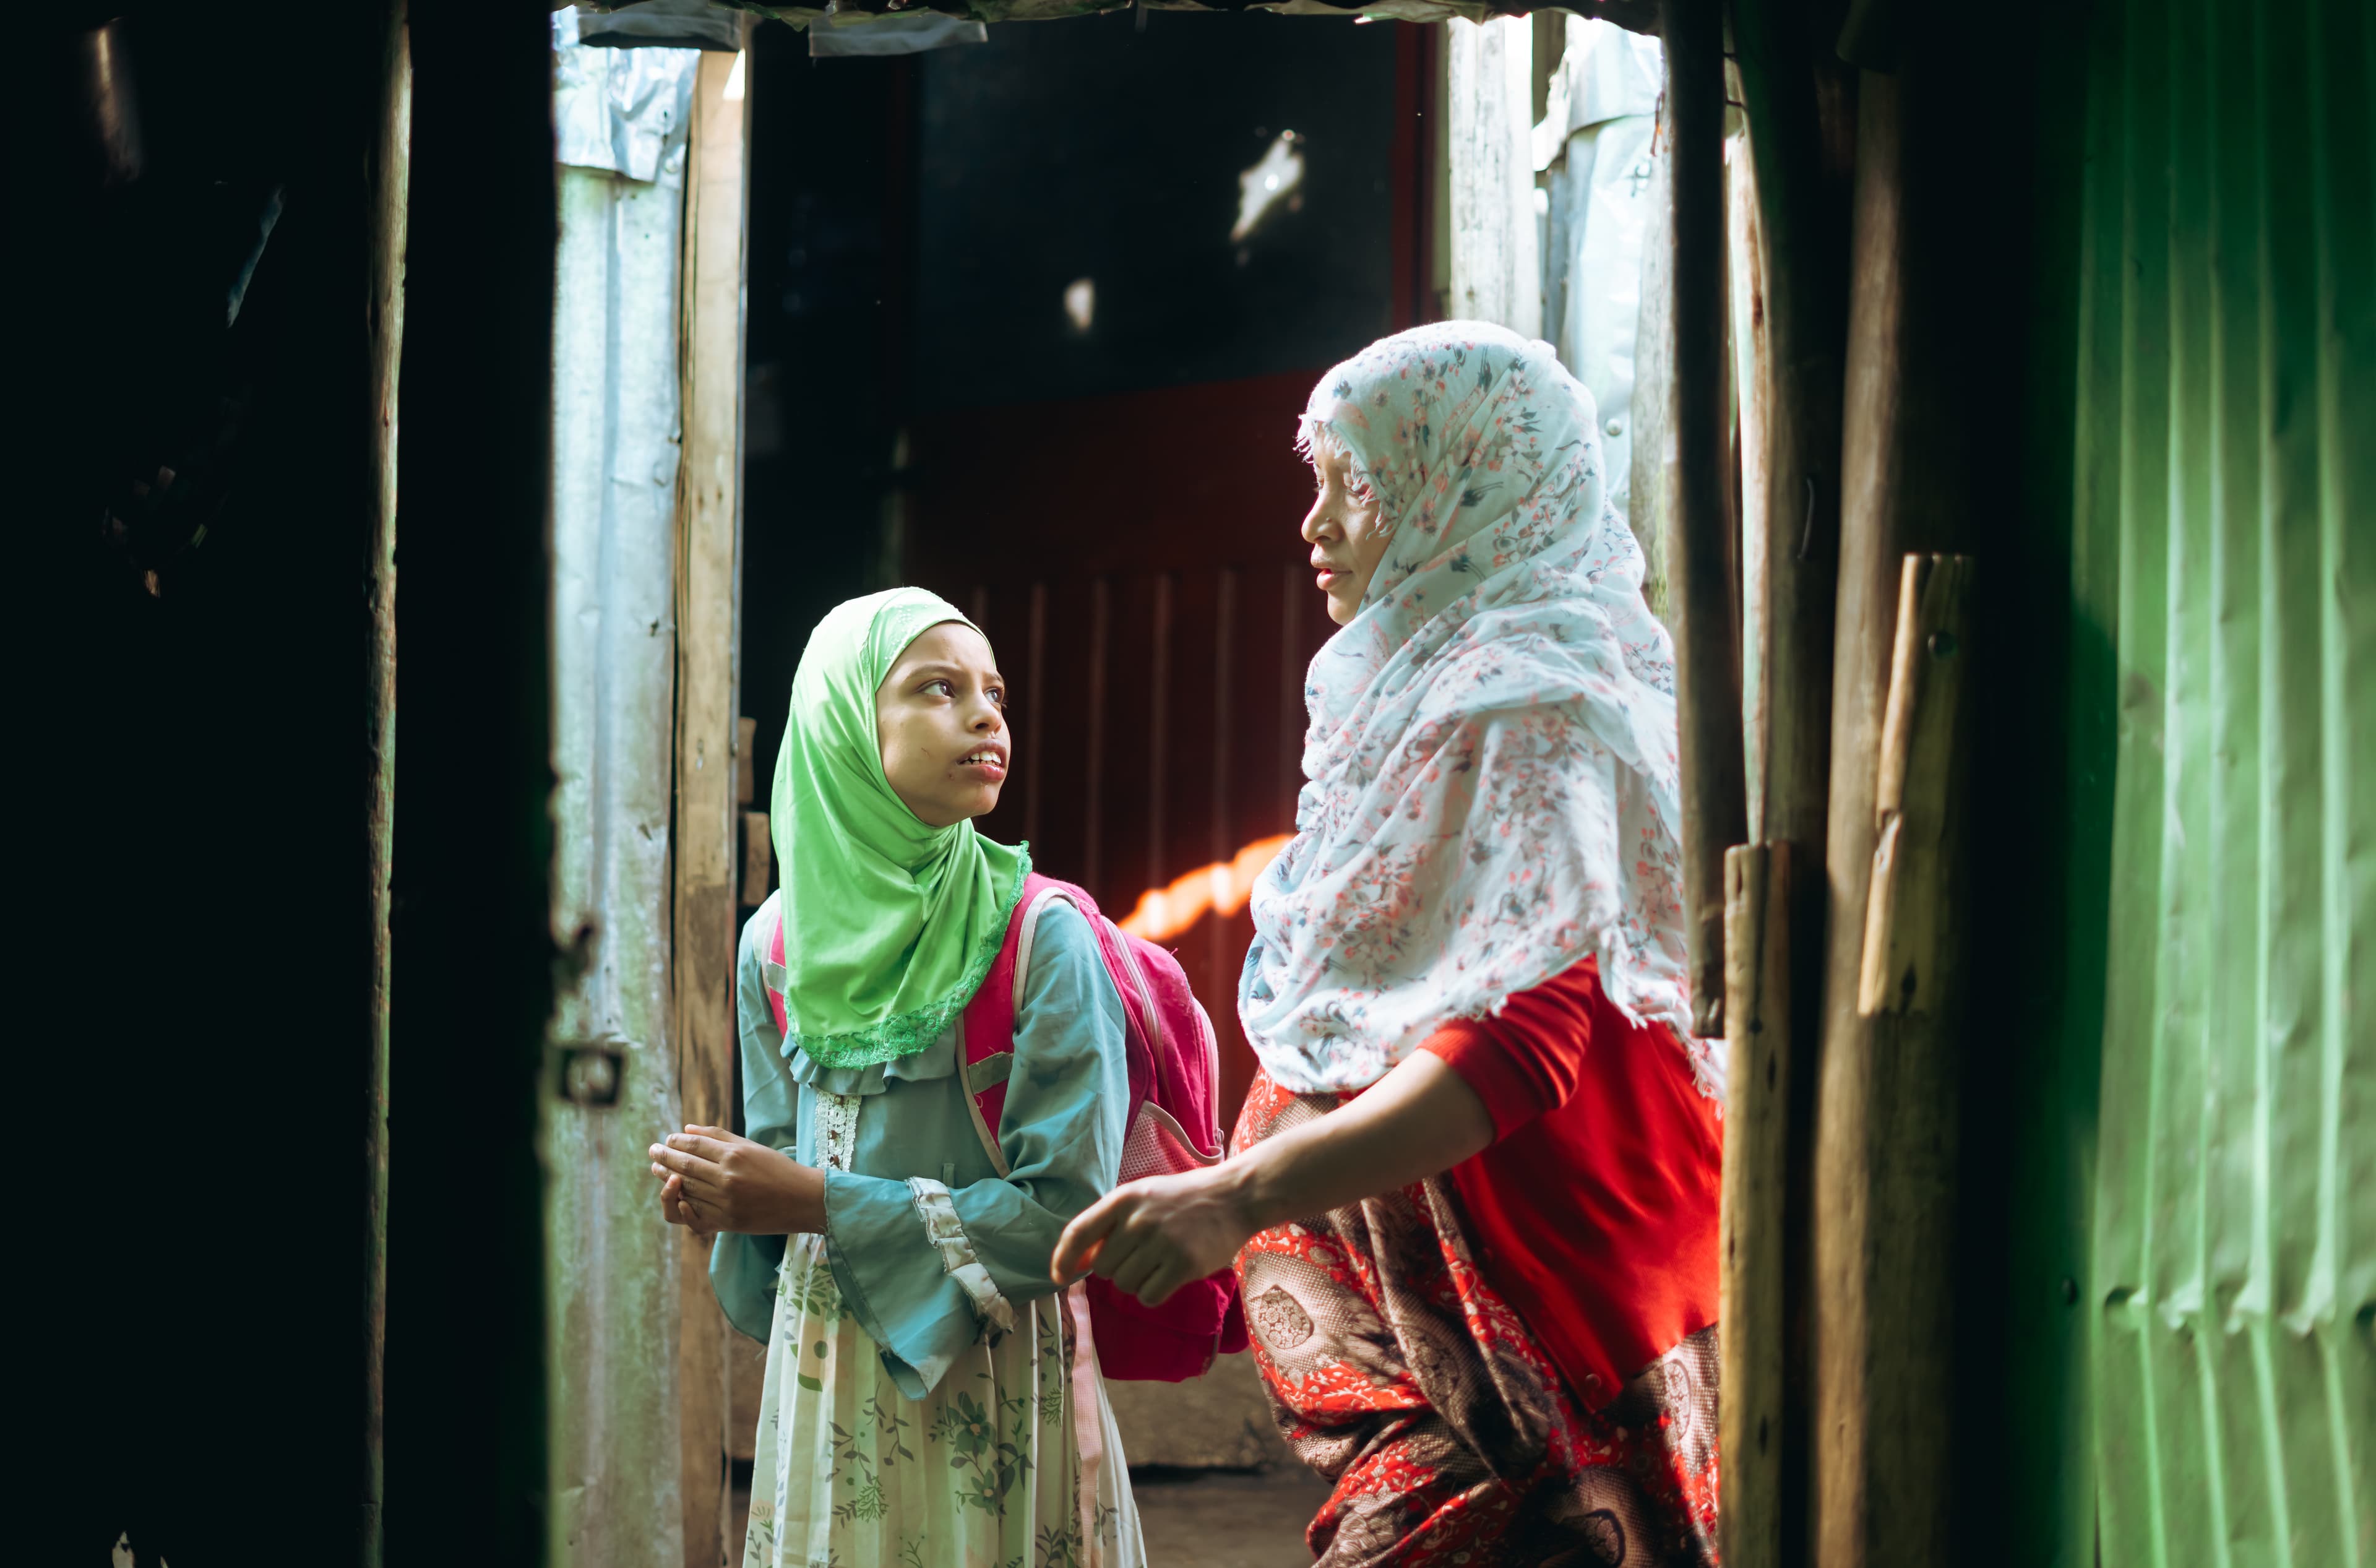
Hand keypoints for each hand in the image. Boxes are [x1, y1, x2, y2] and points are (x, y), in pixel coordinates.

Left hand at [647, 1124, 826, 1235]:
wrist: (802, 1201)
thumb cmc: (778, 1169)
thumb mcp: (751, 1147)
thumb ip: (719, 1136)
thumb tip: (687, 1129)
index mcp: (734, 1155)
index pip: (694, 1145)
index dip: (676, 1141)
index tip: (667, 1139)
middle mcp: (727, 1178)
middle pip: (685, 1166)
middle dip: (665, 1157)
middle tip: (652, 1151)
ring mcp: (725, 1202)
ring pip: (687, 1189)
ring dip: (667, 1178)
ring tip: (657, 1169)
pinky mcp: (727, 1222)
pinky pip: (695, 1214)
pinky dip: (682, 1204)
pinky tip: (675, 1196)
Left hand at [1050, 1164, 1261, 1307]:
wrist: (1233, 1196)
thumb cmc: (1181, 1199)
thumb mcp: (1141, 1197)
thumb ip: (1109, 1225)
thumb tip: (1077, 1262)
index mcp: (1123, 1199)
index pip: (1078, 1233)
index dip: (1062, 1258)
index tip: (1057, 1277)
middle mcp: (1138, 1220)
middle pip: (1102, 1268)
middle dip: (1116, 1268)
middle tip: (1141, 1254)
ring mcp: (1161, 1243)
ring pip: (1124, 1284)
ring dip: (1137, 1281)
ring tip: (1159, 1261)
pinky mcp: (1183, 1265)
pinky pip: (1149, 1297)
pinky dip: (1154, 1293)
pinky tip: (1169, 1275)